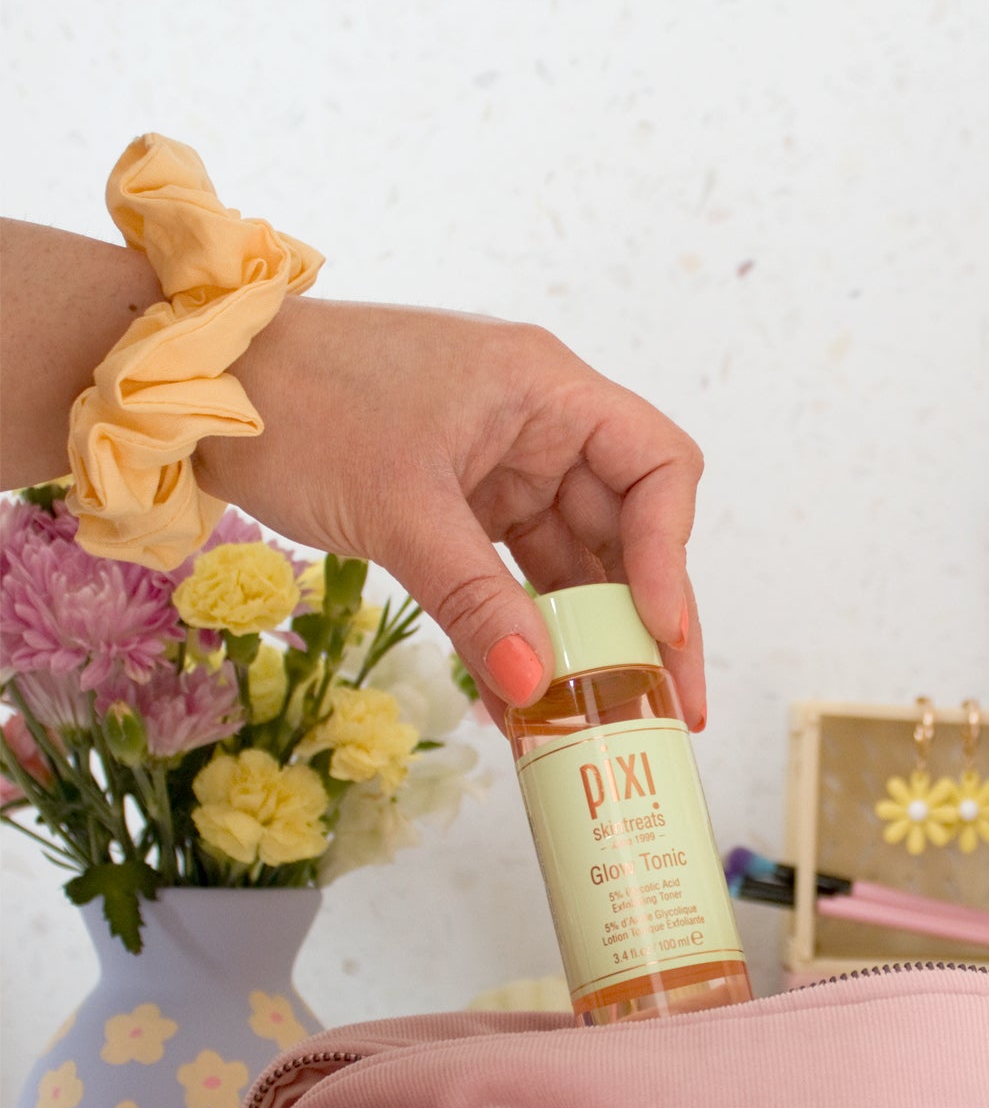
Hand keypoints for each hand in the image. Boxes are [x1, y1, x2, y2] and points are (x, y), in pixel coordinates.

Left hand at [200, 297, 706, 727]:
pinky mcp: (459, 501)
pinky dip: (522, 631)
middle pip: (628, 527)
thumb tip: (536, 688)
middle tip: (673, 708)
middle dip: (646, 620)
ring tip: (607, 719)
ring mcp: (500, 464)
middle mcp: (539, 423)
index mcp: (546, 388)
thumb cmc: (300, 405)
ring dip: (586, 638)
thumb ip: (476, 600)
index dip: (670, 553)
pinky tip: (527, 698)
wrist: (197, 388)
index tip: (658, 632)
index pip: (658, 467)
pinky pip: (514, 575)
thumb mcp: (399, 510)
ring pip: (573, 561)